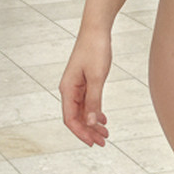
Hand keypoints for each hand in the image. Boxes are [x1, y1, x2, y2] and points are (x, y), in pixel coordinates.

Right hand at [60, 29, 111, 145]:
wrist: (96, 30)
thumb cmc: (95, 50)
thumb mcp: (97, 77)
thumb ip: (94, 101)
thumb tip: (91, 122)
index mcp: (68, 89)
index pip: (70, 119)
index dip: (81, 133)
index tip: (93, 143)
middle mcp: (69, 89)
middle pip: (76, 118)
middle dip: (88, 131)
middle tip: (103, 142)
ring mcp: (76, 86)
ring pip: (82, 111)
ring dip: (92, 123)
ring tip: (106, 134)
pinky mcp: (84, 81)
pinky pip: (87, 102)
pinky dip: (95, 112)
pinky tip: (103, 118)